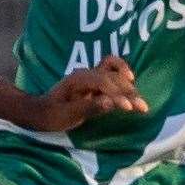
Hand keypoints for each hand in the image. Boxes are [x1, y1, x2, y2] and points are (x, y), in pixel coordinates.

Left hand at [21, 55, 148, 133]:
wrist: (41, 111)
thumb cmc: (52, 115)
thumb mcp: (68, 115)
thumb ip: (89, 107)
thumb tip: (110, 103)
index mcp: (78, 80)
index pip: (103, 83)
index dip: (118, 95)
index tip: (129, 108)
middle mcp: (86, 73)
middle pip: (113, 78)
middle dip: (129, 92)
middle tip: (143, 108)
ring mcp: (90, 75)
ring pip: (115, 73)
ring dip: (129, 86)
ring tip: (140, 102)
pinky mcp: (94, 80)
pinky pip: (111, 69)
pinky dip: (123, 72)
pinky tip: (131, 81)